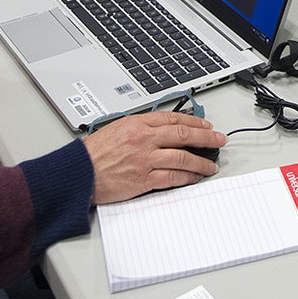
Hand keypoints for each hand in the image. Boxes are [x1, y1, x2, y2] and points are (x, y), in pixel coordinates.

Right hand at [83, 111, 225, 204]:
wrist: (77, 173)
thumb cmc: (92, 153)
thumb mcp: (116, 128)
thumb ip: (140, 127)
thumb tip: (161, 129)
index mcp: (137, 124)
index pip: (173, 119)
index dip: (195, 122)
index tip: (206, 126)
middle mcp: (144, 139)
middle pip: (183, 135)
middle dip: (206, 138)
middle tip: (220, 139)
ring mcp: (146, 159)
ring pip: (183, 157)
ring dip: (201, 161)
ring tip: (211, 165)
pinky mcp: (144, 179)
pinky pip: (172, 177)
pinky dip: (187, 177)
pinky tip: (194, 178)